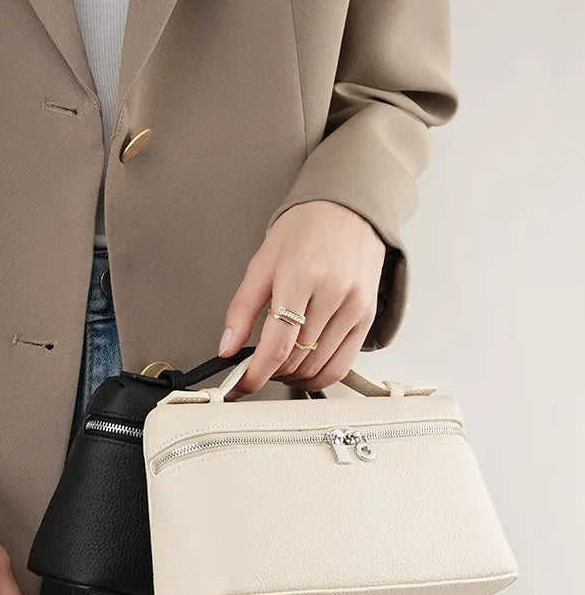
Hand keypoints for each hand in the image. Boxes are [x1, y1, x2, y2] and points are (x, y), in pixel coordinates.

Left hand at [219, 200, 386, 394]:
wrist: (348, 208)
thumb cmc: (305, 230)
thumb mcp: (262, 263)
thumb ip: (241, 309)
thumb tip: (226, 349)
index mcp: (302, 277)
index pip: (278, 345)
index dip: (256, 374)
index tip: (240, 386)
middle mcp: (334, 293)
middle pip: (297, 360)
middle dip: (270, 372)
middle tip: (255, 366)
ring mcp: (355, 307)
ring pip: (318, 367)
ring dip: (292, 376)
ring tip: (278, 363)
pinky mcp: (367, 317)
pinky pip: (342, 365)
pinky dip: (318, 375)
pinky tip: (303, 367)